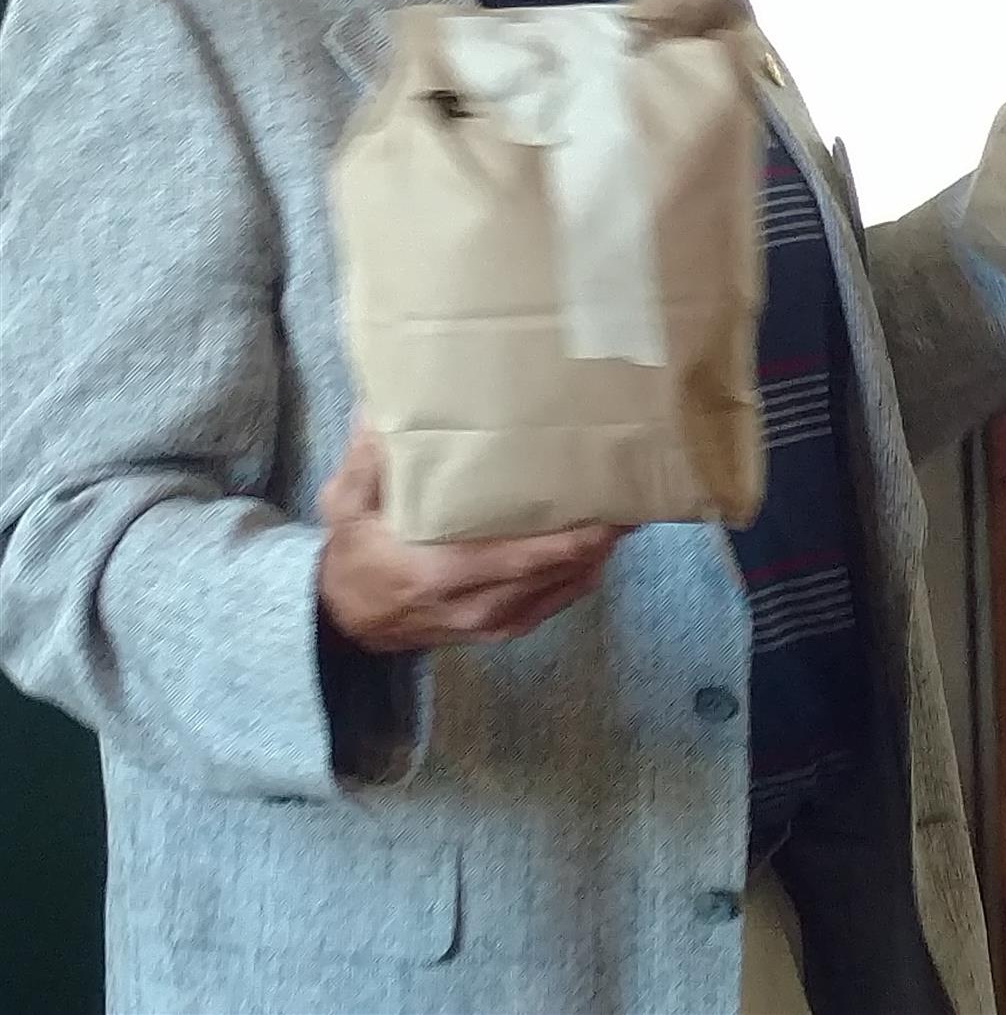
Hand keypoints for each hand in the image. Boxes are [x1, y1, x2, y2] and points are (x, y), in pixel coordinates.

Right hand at [316, 426, 626, 653]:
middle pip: (563, 568)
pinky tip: (599, 545)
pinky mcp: (501, 630)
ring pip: (568, 587)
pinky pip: (557, 602)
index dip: (582, 531)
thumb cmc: (351, 556)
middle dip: (603, 533)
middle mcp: (478, 602)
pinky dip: (583, 574)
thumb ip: (366, 459)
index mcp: (443, 570)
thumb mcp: (345, 504)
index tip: (614, 498)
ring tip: (625, 510)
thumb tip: (381, 407)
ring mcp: (494, 622)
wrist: (341, 623)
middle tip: (633, 490)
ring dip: (600, 552)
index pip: (531, 554)